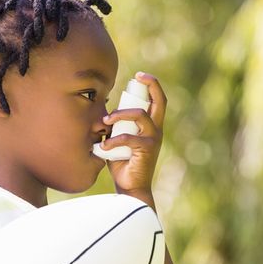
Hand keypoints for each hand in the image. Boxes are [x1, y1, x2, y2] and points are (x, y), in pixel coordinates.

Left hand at [101, 72, 166, 199]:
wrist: (130, 187)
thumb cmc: (122, 164)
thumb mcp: (118, 141)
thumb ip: (114, 128)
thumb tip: (103, 116)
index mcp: (151, 127)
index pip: (157, 101)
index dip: (152, 85)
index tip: (140, 75)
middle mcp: (156, 130)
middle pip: (160, 101)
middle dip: (151, 85)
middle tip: (138, 77)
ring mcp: (153, 139)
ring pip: (139, 115)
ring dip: (120, 114)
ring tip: (105, 120)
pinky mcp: (146, 149)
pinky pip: (127, 138)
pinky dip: (112, 142)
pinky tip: (102, 148)